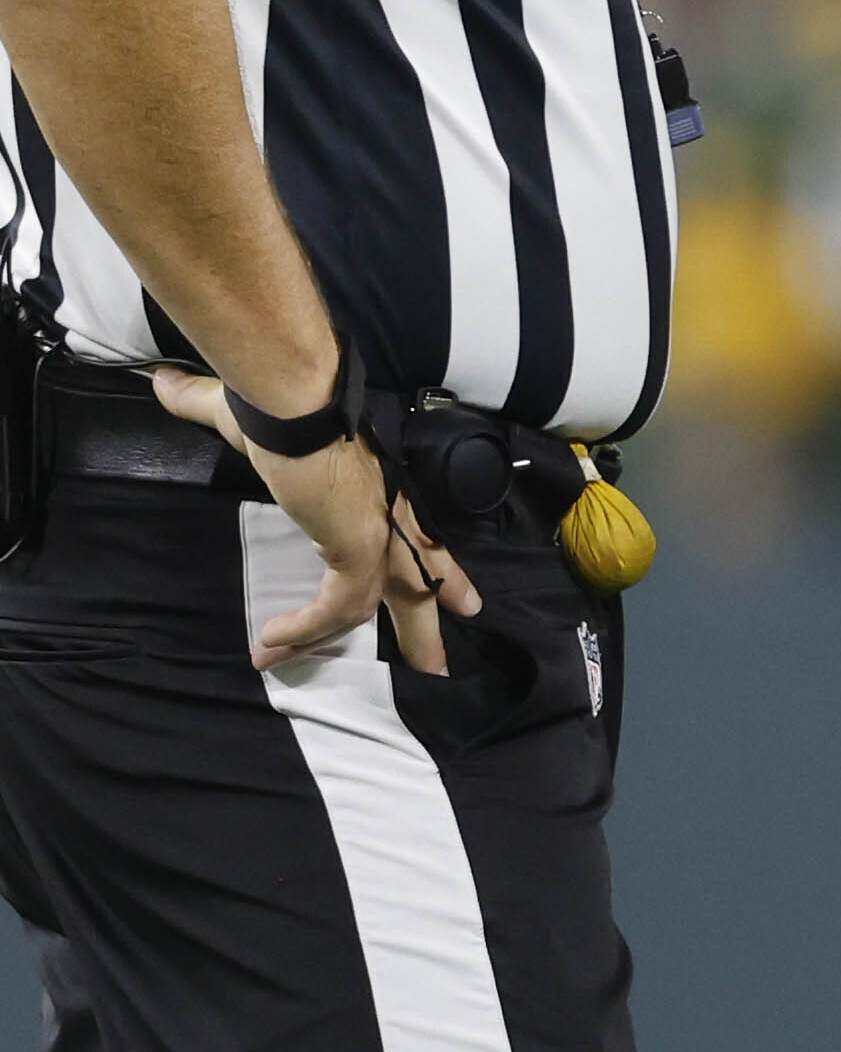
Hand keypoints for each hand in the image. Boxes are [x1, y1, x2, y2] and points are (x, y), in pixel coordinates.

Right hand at [155, 371, 477, 671]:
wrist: (290, 394)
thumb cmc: (277, 396)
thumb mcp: (241, 413)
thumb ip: (204, 403)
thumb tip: (166, 384)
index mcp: (378, 485)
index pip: (419, 535)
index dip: (440, 568)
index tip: (462, 601)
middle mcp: (387, 512)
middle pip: (417, 581)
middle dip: (422, 628)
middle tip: (434, 667)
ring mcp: (377, 531)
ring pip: (374, 603)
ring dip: (335, 638)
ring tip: (293, 663)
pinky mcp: (356, 547)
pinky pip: (339, 606)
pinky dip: (307, 628)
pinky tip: (274, 641)